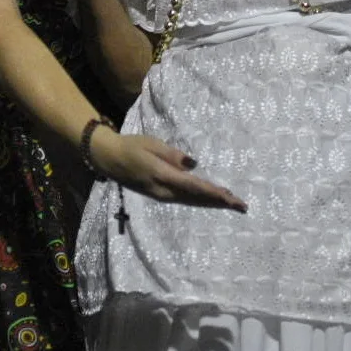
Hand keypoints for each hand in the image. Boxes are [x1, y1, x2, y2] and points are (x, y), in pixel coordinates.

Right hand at [95, 131, 246, 210]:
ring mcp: (161, 195)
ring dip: (212, 203)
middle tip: (242, 205)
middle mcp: (163, 191)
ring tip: (232, 204)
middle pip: (196, 199)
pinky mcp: (159, 195)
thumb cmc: (132, 146)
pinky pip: (185, 200)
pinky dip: (200, 201)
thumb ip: (172, 155)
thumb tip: (193, 164)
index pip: (194, 187)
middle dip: (220, 202)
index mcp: (162, 176)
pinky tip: (210, 201)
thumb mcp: (152, 144)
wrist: (108, 158)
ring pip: (192, 202)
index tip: (231, 197)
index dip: (214, 193)